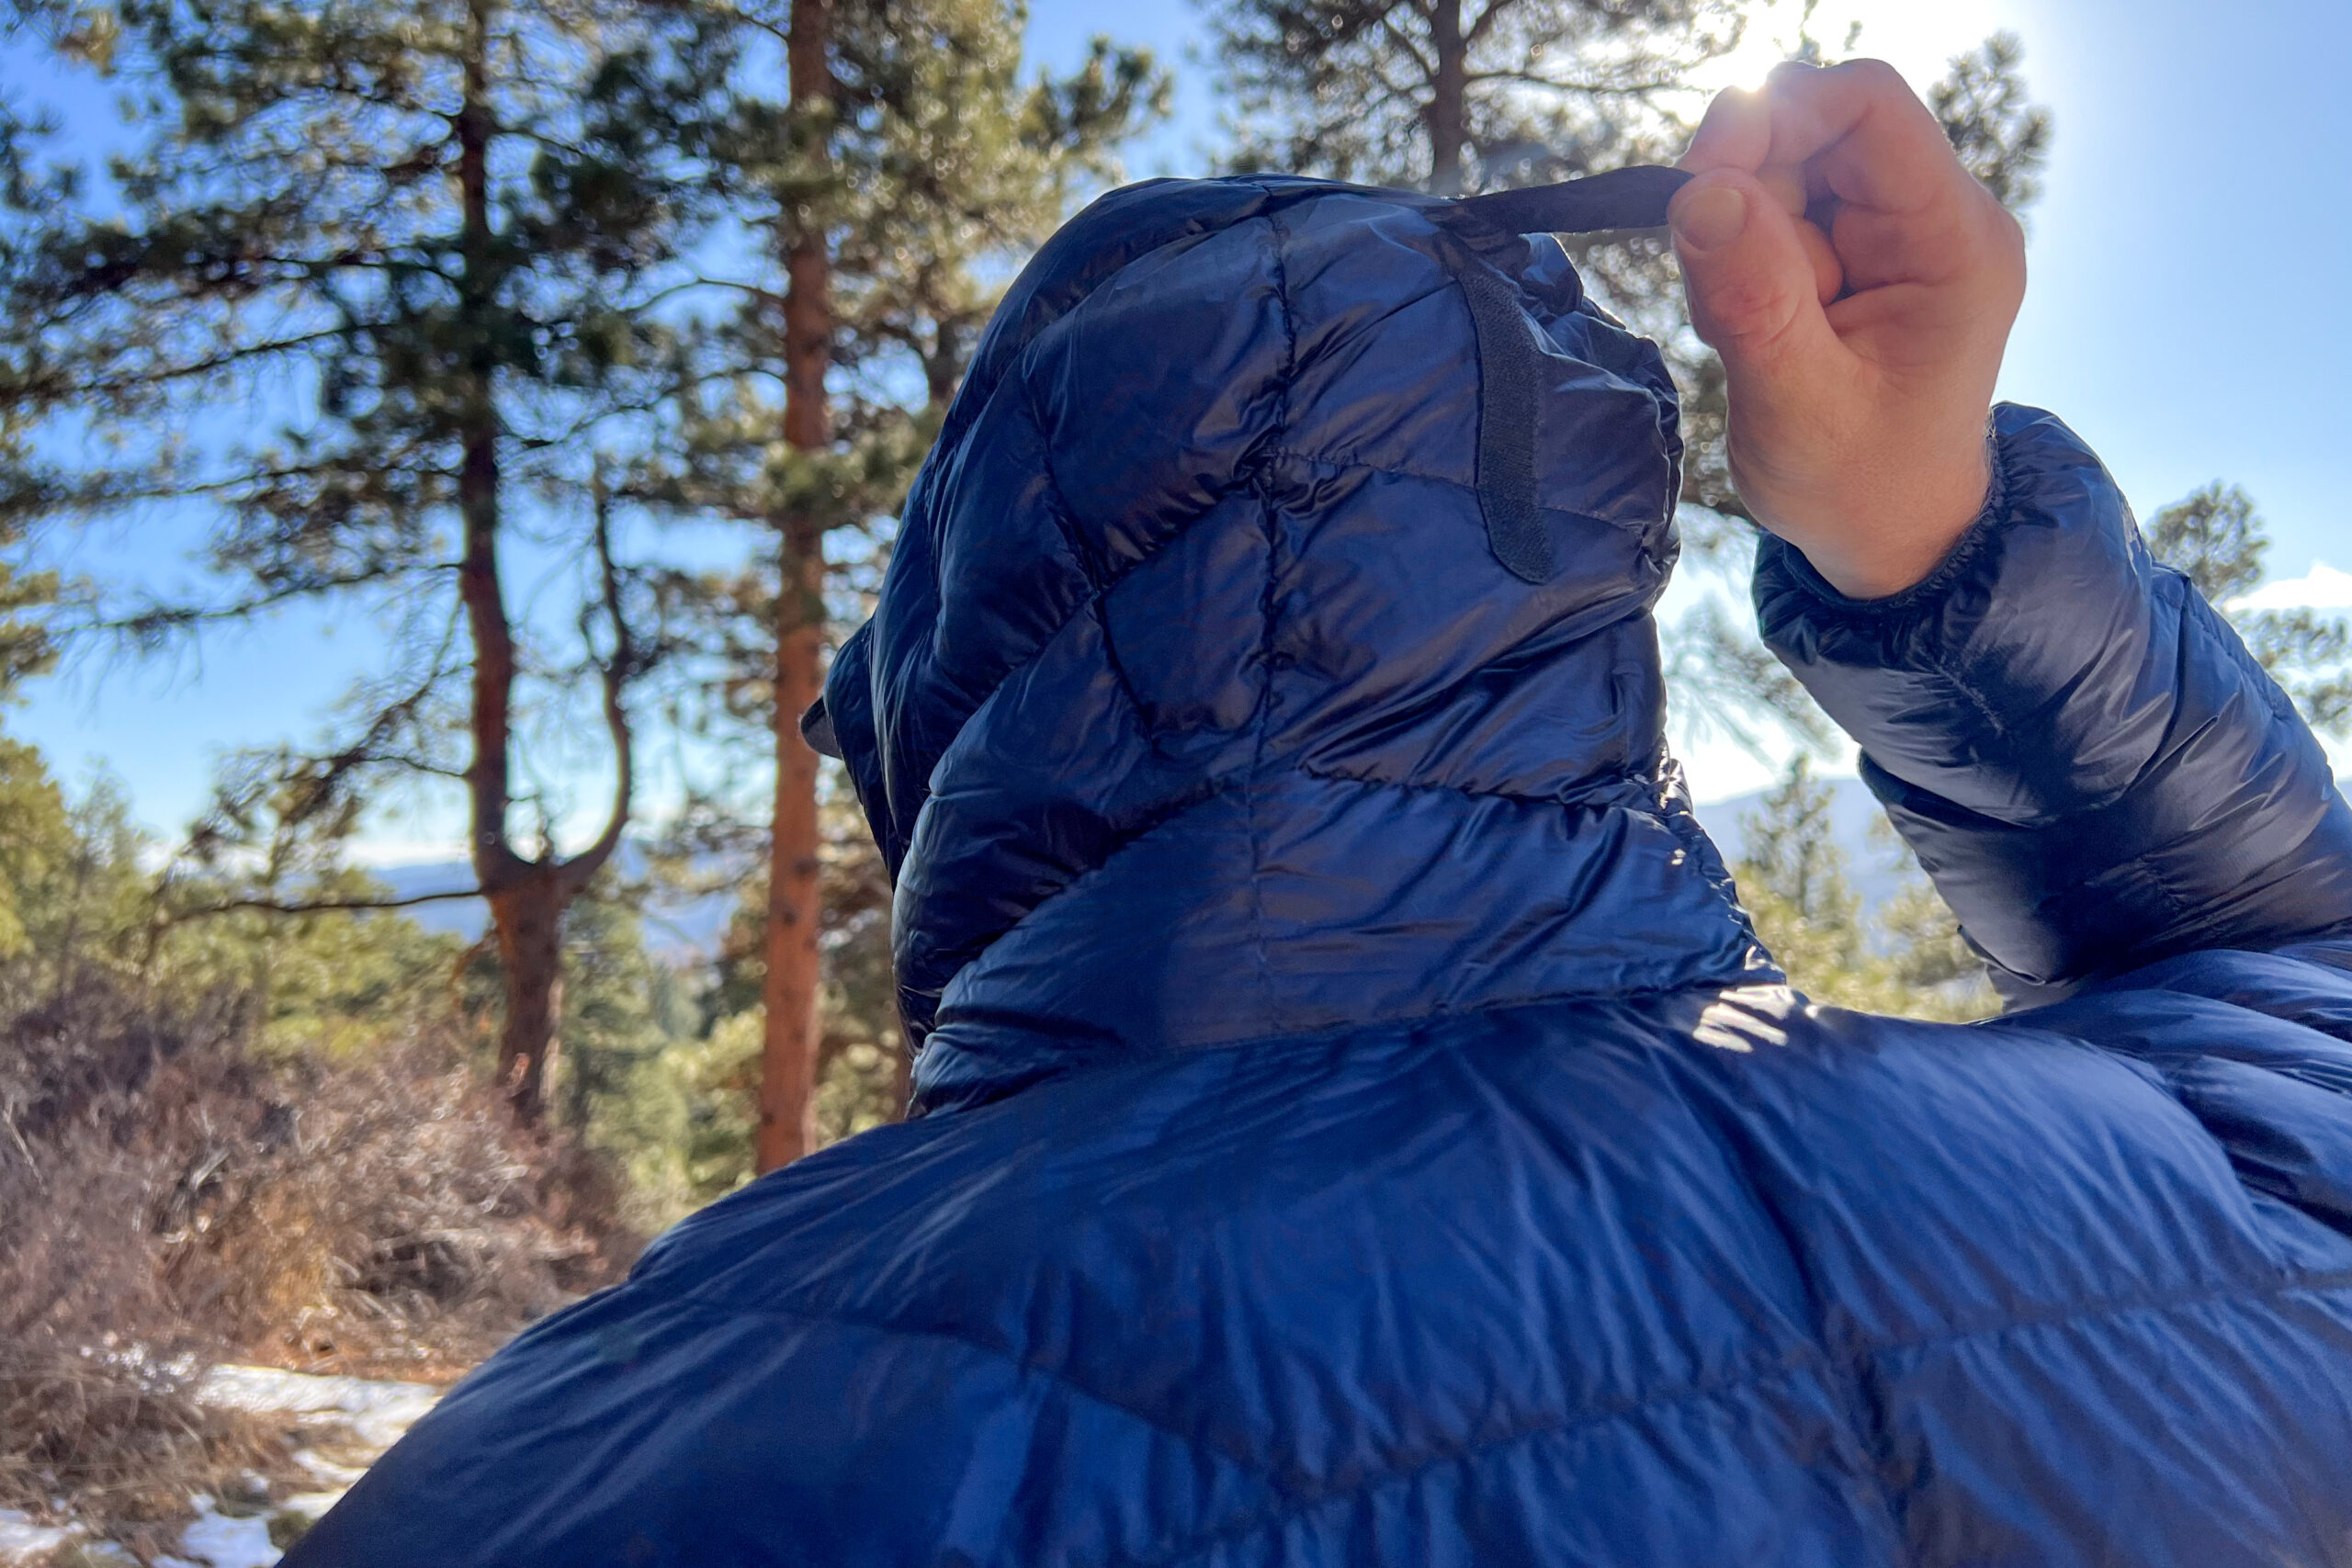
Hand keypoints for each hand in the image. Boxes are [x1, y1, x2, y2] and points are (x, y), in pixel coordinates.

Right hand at [1670, 61, 2026, 598]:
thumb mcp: (1797, 408)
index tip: (1700, 179)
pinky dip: (1741, 254)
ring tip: (1746, 332)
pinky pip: (1777, 209)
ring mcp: (1896, 232)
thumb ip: (1753, 300)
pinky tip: (1754, 325)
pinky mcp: (1856, 252)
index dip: (1775, 114)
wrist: (1895, 536)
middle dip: (1743, 189)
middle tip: (1718, 290)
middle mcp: (1936, 218)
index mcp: (1955, 244)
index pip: (1870, 105)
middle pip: (1817, 126)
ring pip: (1785, 165)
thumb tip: (1701, 191)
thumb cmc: (1861, 488)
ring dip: (1736, 232)